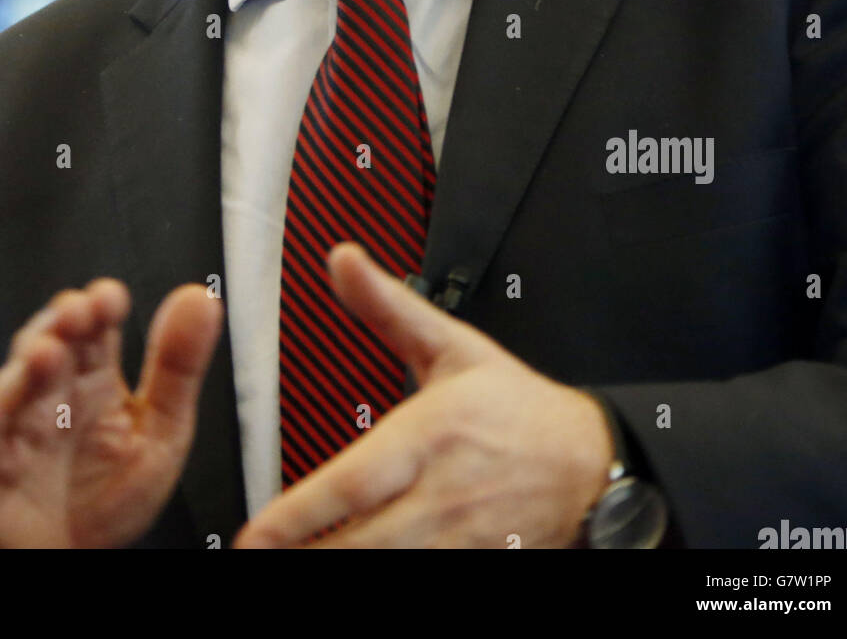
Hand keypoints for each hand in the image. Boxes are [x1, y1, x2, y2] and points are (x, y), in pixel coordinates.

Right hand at [0, 278, 221, 547]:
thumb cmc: (111, 498)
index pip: (94, 330)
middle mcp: (52, 398)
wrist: (77, 563)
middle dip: (60, 325)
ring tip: (46, 352)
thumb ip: (179, 367)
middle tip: (77, 312)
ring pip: (13, 388)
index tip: (110, 297)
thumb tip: (200, 299)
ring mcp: (17, 433)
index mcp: (94, 381)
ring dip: (25, 368)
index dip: (99, 307)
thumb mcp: (162, 432)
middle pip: (49, 346)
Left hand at [232, 244, 614, 547]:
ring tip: (288, 574)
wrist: (590, 465)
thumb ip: (388, 306)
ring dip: (336, 575)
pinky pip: (422, 585)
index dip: (300, 516)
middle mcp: (440, 495)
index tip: (256, 534)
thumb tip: (343, 260)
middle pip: (359, 543)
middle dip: (306, 556)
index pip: (353, 484)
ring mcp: (458, 541)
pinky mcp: (473, 567)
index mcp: (429, 435)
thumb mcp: (453, 346)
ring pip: (387, 571)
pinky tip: (348, 579)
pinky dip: (386, 584)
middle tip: (256, 559)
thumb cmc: (517, 409)